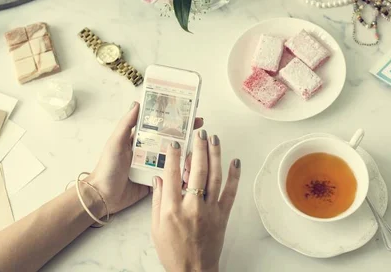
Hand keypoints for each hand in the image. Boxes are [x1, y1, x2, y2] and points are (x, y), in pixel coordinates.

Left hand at [88, 102, 203, 214]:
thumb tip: (137, 103)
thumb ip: (127, 124)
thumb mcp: (116, 142)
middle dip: (185, 133)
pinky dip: (181, 171)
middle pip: (170, 139)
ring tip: (199, 148)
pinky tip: (193, 168)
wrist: (103, 196)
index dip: (173, 118)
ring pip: (174, 156)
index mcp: (140, 139)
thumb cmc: (107, 167)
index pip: (160, 125)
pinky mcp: (156, 180)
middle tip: (200, 127)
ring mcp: (153, 166)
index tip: (187, 111)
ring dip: (186, 153)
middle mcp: (149, 150)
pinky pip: (171, 174)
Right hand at [151, 129, 240, 271]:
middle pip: (197, 170)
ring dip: (216, 155)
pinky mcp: (222, 215)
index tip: (175, 142)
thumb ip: (157, 200)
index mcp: (172, 209)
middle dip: (199, 148)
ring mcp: (209, 210)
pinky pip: (230, 192)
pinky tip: (235, 162)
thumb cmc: (172, 251)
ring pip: (215, 176)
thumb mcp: (155, 227)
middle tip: (199, 132)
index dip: (174, 156)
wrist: (193, 271)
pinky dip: (234, 176)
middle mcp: (192, 206)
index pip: (173, 175)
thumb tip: (159, 178)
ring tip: (215, 139)